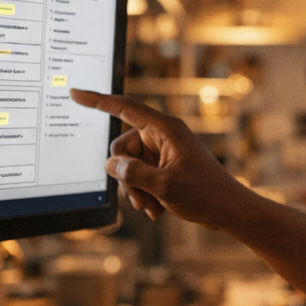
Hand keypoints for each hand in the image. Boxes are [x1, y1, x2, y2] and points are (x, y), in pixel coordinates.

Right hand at [71, 89, 244, 224]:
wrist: (230, 212)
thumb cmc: (206, 195)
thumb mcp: (163, 186)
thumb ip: (132, 173)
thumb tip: (110, 164)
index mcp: (165, 129)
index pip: (124, 108)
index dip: (97, 100)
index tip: (75, 93)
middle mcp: (163, 137)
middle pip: (122, 147)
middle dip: (125, 176)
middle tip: (138, 199)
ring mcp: (164, 153)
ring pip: (129, 167)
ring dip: (135, 190)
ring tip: (152, 207)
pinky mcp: (165, 169)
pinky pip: (141, 178)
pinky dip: (145, 194)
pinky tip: (158, 210)